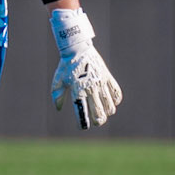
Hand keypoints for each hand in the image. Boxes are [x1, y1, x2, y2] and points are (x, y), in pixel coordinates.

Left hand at [49, 7, 121, 127]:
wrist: (78, 47)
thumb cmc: (66, 65)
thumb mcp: (58, 80)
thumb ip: (57, 95)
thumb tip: (58, 109)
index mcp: (77, 90)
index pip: (82, 112)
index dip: (83, 123)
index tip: (83, 126)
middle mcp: (90, 88)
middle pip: (99, 113)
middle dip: (98, 121)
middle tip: (95, 121)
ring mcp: (101, 83)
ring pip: (110, 106)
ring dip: (107, 112)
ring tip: (103, 112)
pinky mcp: (107, 77)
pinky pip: (116, 93)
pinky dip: (115, 100)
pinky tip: (110, 101)